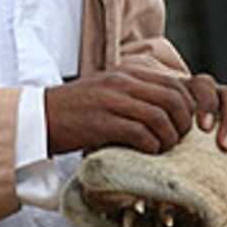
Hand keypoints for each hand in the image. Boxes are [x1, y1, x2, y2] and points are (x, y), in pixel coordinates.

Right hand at [45, 70, 196, 156]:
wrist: (40, 117)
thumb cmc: (76, 110)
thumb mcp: (107, 90)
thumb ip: (134, 93)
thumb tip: (166, 109)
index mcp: (125, 74)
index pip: (172, 83)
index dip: (186, 106)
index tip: (184, 124)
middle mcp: (121, 83)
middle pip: (172, 99)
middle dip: (183, 123)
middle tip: (179, 138)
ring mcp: (111, 101)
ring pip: (159, 117)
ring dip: (168, 138)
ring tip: (163, 148)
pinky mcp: (102, 123)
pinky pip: (140, 134)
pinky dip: (151, 146)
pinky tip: (147, 153)